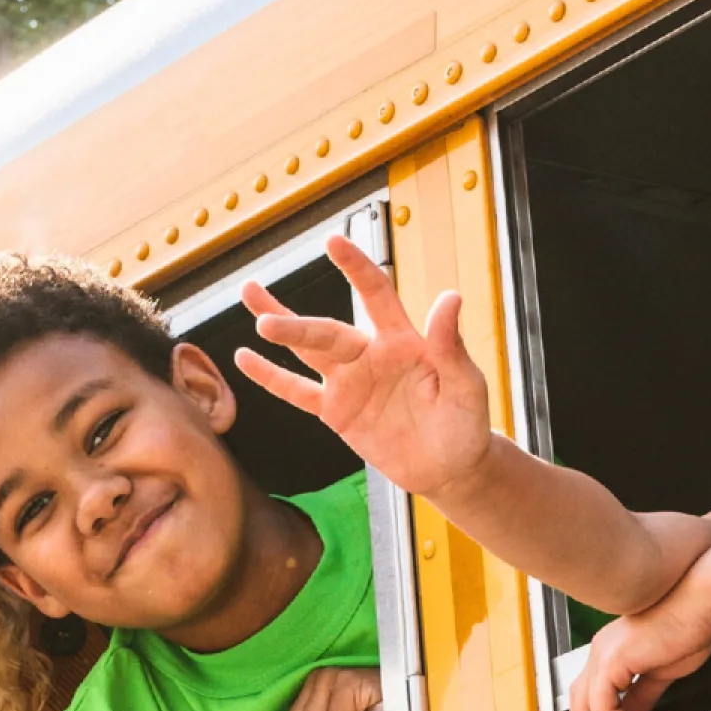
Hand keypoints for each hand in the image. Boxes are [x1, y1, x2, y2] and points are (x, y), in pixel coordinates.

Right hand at [234, 236, 498, 498]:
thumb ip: (451, 345)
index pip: (376, 294)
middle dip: (297, 327)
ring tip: (250, 296)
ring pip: (307, 351)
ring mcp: (350, 382)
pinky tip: (244, 359)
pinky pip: (297, 392)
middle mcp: (370, 354)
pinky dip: (271, 377)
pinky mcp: (336, 412)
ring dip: (280, 330)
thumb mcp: (466, 386)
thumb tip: (450, 297)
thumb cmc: (465, 424)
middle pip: (328, 333)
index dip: (355, 268)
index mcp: (403, 341)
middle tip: (266, 320)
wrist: (450, 468)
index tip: (333, 242)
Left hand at [569, 604, 710, 710]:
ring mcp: (601, 656)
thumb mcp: (663, 673)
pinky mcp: (611, 662)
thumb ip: (644, 696)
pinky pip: (604, 709)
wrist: (702, 604)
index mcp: (609, 654)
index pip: (584, 697)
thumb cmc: (691, 628)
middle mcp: (599, 654)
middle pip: (583, 709)